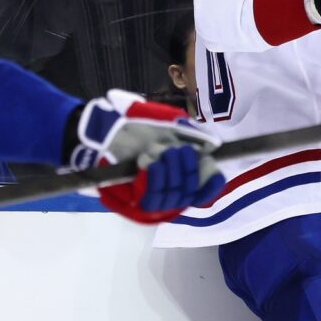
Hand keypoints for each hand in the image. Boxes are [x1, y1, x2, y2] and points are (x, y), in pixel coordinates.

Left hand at [70, 91, 225, 223]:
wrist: (108, 131)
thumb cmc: (138, 123)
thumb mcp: (169, 121)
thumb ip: (193, 133)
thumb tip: (212, 146)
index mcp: (186, 167)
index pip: (209, 186)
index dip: (212, 183)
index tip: (208, 169)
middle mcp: (175, 184)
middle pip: (192, 191)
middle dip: (187, 169)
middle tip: (176, 151)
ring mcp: (157, 194)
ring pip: (174, 197)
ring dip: (169, 173)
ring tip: (156, 154)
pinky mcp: (139, 199)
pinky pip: (153, 199)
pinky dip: (153, 180)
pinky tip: (147, 164)